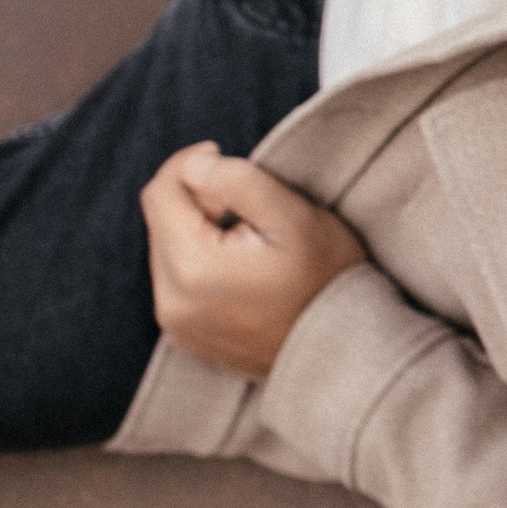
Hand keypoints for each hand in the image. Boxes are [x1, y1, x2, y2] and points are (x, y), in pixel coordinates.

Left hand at [139, 142, 366, 380]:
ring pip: (167, 251)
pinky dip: (201, 264)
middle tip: (247, 206)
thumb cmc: (329, 279)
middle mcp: (171, 302)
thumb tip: (195, 166)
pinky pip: (176, 283)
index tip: (223, 157)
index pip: (159, 193)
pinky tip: (244, 269)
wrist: (347, 350)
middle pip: (161, 222)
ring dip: (199, 233)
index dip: (189, 165)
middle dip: (196, 202)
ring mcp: (177, 326)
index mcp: (192, 267)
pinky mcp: (187, 338)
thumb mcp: (295, 216)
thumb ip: (239, 180)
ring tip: (250, 240)